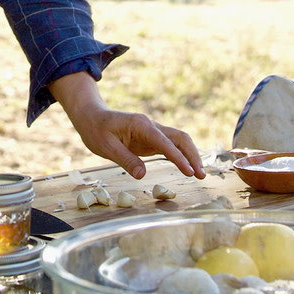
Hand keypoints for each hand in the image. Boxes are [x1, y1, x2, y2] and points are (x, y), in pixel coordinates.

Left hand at [51, 71, 204, 179]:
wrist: (92, 117)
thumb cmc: (96, 130)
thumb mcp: (106, 147)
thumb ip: (125, 159)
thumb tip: (142, 175)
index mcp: (141, 125)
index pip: (165, 142)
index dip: (179, 157)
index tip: (189, 172)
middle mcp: (151, 126)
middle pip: (180, 138)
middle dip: (193, 155)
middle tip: (201, 175)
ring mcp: (153, 132)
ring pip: (179, 141)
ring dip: (190, 156)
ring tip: (200, 175)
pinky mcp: (151, 139)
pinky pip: (171, 147)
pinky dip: (181, 157)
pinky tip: (189, 169)